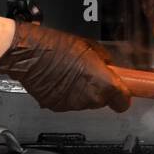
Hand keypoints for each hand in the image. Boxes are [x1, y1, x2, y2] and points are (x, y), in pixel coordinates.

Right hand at [0, 19, 131, 111]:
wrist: (30, 53)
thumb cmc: (56, 46)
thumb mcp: (90, 46)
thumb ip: (105, 61)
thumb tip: (110, 67)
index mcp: (103, 83)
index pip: (123, 102)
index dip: (123, 97)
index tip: (122, 92)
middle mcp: (90, 98)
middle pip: (103, 101)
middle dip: (100, 90)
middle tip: (89, 75)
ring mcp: (73, 104)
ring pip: (86, 102)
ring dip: (82, 92)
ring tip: (71, 74)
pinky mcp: (57, 107)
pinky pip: (68, 103)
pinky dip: (66, 94)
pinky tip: (59, 80)